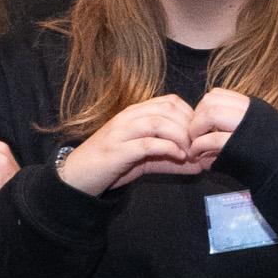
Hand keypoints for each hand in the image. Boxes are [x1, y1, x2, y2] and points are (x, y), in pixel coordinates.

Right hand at [55, 92, 218, 196]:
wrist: (77, 176)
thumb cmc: (113, 163)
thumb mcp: (145, 157)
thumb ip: (170, 157)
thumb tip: (199, 164)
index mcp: (135, 113)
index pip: (170, 101)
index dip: (191, 115)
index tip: (199, 134)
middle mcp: (128, 117)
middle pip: (168, 109)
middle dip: (189, 126)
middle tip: (199, 145)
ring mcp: (121, 132)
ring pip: (158, 122)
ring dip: (180, 136)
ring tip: (190, 151)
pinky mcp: (117, 150)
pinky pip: (147, 143)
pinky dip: (167, 148)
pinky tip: (178, 156)